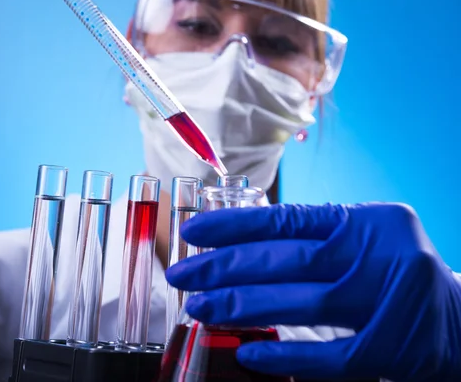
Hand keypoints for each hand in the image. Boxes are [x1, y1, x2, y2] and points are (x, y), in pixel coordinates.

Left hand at [165, 203, 460, 380]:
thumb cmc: (392, 275)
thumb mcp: (360, 242)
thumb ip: (311, 241)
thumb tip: (236, 248)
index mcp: (363, 221)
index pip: (286, 220)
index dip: (233, 226)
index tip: (192, 232)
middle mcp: (376, 254)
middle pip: (285, 260)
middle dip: (224, 268)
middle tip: (180, 276)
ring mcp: (388, 301)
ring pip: (301, 304)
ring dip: (242, 307)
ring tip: (199, 308)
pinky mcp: (395, 349)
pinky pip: (330, 357)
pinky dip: (286, 357)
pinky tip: (248, 353)